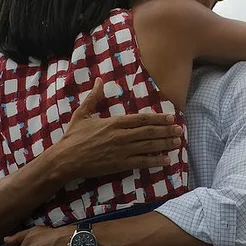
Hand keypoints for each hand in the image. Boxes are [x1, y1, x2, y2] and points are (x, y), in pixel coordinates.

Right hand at [47, 77, 182, 180]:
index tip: (170, 117)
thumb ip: (93, 97)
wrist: (65, 159)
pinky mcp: (119, 164)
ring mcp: (121, 151)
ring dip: (164, 144)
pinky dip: (155, 161)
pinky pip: (141, 162)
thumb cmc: (73, 137)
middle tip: (180, 130)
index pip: (141, 118)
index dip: (158, 118)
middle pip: (149, 131)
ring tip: (177, 142)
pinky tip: (166, 160)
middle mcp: (121, 135)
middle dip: (166, 131)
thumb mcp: (82, 114)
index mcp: (114, 122)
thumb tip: (98, 80)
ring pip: (148, 146)